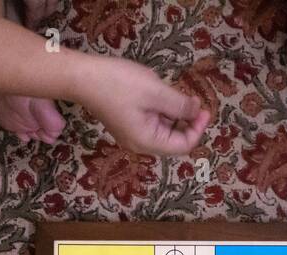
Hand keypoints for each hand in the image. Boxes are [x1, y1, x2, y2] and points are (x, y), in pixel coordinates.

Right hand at [78, 56, 208, 155]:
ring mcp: (132, 135)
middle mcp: (140, 144)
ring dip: (175, 115)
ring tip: (178, 93)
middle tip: (194, 99)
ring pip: (164, 130)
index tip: (204, 108)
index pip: (183, 146)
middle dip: (188, 122)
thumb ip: (180, 105)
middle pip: (174, 141)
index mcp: (148, 142)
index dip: (198, 129)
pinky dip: (162, 111)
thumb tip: (196, 111)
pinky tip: (161, 94)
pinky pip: (152, 122)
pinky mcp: (126, 123)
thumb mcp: (156, 92)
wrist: (82, 77)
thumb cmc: (118, 84)